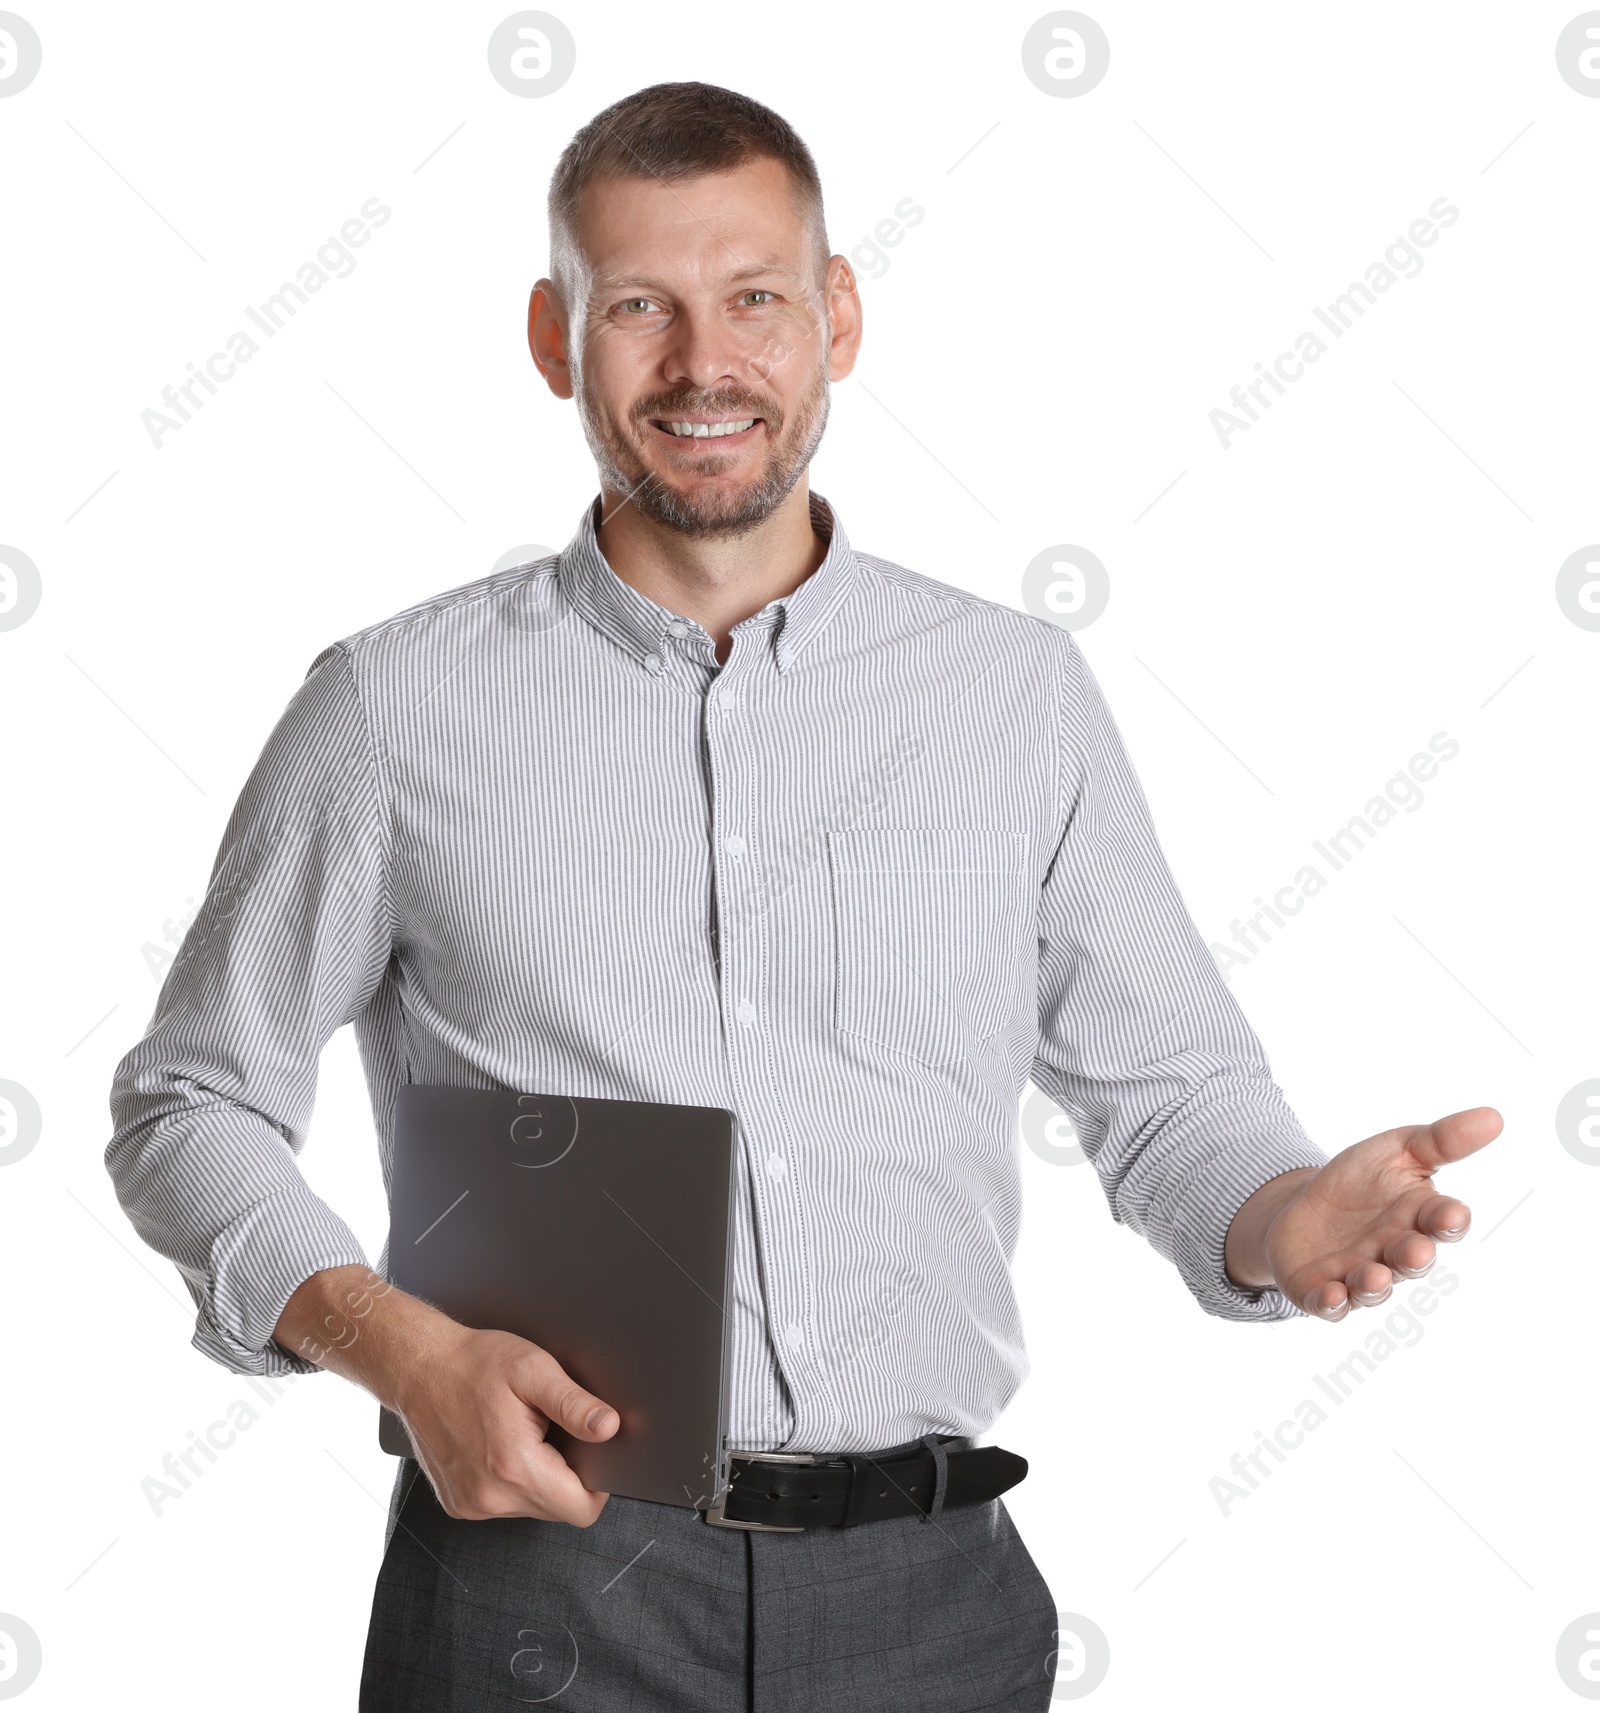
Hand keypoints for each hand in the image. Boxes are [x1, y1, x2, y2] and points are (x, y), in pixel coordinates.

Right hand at [273, 1266, 618, 1525]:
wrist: (418, 1366)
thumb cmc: (474, 1363)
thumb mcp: (534, 1371)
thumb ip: (575, 1404)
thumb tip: (610, 1428)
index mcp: (514, 1468)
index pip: (581, 1509)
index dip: (600, 1483)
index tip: (595, 1453)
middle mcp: (489, 1497)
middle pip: (558, 1509)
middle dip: (568, 1475)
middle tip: (554, 1429)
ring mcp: (470, 1505)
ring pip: (532, 1507)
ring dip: (540, 1477)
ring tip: (525, 1432)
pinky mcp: (458, 1503)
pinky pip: (504, 1503)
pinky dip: (513, 1480)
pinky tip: (502, 1444)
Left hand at [1223, 1106, 1501, 1320]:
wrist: (1300, 1208)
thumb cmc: (1360, 1181)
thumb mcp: (1397, 1150)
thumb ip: (1442, 1140)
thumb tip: (1494, 1117)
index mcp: (1418, 1218)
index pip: (1441, 1221)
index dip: (1448, 1220)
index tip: (1451, 1215)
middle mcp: (1394, 1252)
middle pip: (1411, 1259)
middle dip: (1414, 1257)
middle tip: (1416, 1251)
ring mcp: (1358, 1275)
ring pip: (1373, 1287)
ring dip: (1375, 1284)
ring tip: (1374, 1276)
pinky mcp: (1321, 1290)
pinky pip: (1328, 1302)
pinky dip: (1331, 1302)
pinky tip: (1332, 1295)